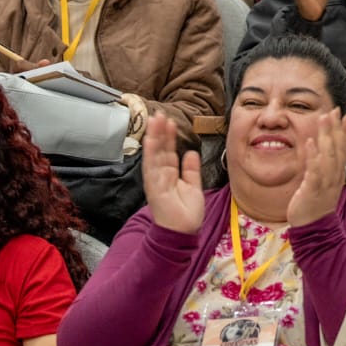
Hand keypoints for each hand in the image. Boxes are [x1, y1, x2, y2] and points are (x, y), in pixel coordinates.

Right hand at [142, 111, 205, 233]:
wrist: (183, 233)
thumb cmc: (187, 213)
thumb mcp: (193, 186)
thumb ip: (191, 170)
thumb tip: (190, 152)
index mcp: (170, 175)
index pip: (168, 151)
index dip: (169, 136)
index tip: (170, 120)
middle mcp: (161, 175)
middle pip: (160, 150)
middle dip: (160, 131)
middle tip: (160, 113)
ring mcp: (156, 181)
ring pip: (154, 155)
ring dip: (154, 137)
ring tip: (155, 120)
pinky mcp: (154, 188)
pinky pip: (152, 168)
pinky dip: (151, 154)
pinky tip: (151, 140)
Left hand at [286, 109, 345, 226]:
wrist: (314, 226)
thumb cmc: (320, 202)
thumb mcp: (332, 180)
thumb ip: (340, 163)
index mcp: (339, 172)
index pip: (345, 147)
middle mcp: (335, 175)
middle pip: (337, 148)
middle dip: (336, 128)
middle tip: (334, 110)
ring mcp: (326, 182)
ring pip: (328, 156)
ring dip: (326, 136)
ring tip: (323, 119)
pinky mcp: (313, 189)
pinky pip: (314, 170)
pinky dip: (313, 156)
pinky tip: (310, 143)